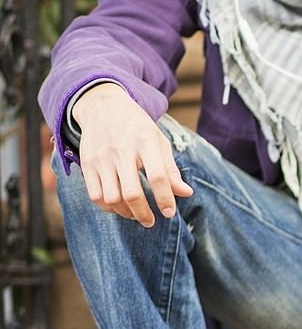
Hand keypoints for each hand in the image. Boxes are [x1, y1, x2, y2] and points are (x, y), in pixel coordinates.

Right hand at [71, 83, 192, 225]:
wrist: (103, 106)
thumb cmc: (138, 128)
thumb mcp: (159, 141)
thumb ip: (171, 169)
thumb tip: (186, 194)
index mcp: (145, 142)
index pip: (158, 177)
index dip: (165, 198)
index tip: (169, 212)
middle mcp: (121, 150)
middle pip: (132, 193)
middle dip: (143, 213)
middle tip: (151, 222)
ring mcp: (101, 158)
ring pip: (111, 198)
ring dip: (126, 213)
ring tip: (136, 215)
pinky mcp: (87, 164)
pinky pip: (95, 195)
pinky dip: (108, 208)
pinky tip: (119, 208)